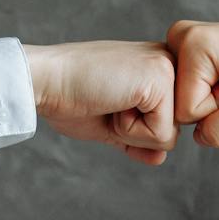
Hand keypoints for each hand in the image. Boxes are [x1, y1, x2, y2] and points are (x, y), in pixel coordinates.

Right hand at [24, 41, 177, 165]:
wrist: (45, 81)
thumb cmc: (69, 98)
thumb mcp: (111, 124)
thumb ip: (138, 139)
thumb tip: (161, 158)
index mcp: (157, 68)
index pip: (168, 124)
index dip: (135, 130)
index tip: (108, 103)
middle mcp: (169, 61)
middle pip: (173, 131)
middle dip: (135, 132)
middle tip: (107, 102)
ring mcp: (168, 67)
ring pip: (170, 135)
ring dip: (131, 131)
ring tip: (109, 100)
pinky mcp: (161, 79)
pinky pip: (160, 134)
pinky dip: (129, 130)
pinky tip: (111, 101)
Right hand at [166, 20, 218, 147]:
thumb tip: (196, 135)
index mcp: (191, 44)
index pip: (186, 111)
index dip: (216, 109)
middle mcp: (179, 37)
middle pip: (179, 104)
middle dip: (213, 105)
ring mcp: (180, 42)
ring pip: (182, 99)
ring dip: (212, 100)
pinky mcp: (184, 51)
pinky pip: (187, 91)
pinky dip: (210, 92)